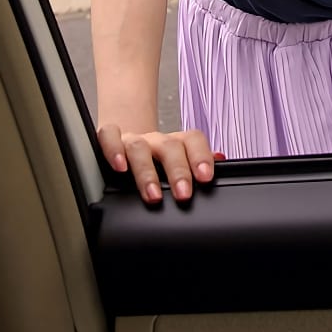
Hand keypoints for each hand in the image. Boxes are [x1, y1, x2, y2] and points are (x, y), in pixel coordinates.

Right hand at [97, 124, 218, 203]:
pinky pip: (109, 136)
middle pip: (170, 147)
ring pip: (140, 147)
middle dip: (178, 171)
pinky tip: (120, 168)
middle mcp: (156, 140)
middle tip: (184, 194)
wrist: (125, 136)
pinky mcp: (111, 138)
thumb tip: (222, 159)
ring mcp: (133, 139)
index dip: (201, 157)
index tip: (206, 178)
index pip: (193, 140)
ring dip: (147, 172)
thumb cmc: (155, 157)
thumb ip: (199, 161)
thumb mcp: (177, 159)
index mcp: (175, 144)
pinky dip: (114, 150)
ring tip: (153, 195)